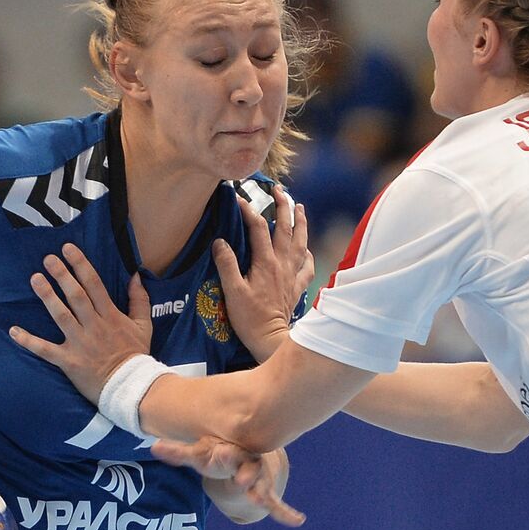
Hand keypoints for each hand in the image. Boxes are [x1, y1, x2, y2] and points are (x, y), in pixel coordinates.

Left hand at [10, 243, 152, 401]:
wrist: (131, 387)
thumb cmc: (136, 355)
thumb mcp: (144, 325)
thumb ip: (139, 300)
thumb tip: (135, 276)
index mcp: (111, 316)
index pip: (95, 285)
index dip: (81, 265)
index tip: (68, 249)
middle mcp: (94, 326)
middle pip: (76, 296)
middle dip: (62, 275)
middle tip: (48, 259)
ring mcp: (80, 343)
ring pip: (61, 316)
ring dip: (47, 297)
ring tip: (35, 279)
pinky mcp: (68, 361)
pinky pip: (45, 350)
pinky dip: (29, 341)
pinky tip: (13, 331)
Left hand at [152, 437, 304, 526]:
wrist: (242, 451)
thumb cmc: (217, 453)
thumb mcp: (198, 453)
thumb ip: (178, 452)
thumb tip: (153, 447)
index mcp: (232, 451)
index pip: (228, 452)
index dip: (224, 453)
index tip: (219, 453)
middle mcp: (249, 463)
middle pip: (250, 468)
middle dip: (247, 474)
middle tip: (244, 480)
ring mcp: (259, 479)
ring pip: (263, 486)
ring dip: (263, 494)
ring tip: (264, 502)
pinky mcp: (265, 492)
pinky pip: (276, 503)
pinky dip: (286, 512)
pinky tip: (297, 520)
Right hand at [217, 186, 312, 361]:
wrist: (270, 339)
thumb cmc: (249, 317)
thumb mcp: (232, 291)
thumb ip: (226, 264)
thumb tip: (220, 241)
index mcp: (265, 262)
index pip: (258, 228)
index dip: (249, 211)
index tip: (239, 198)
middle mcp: (282, 264)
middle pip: (286, 229)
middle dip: (283, 206)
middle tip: (279, 190)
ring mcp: (292, 275)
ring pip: (300, 243)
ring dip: (300, 223)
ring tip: (299, 207)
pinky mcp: (297, 288)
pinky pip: (307, 267)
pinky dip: (308, 255)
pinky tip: (307, 250)